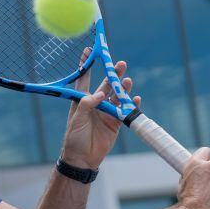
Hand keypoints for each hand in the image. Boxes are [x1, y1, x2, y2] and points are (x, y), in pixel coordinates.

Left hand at [60, 49, 137, 169]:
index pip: (84, 79)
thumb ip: (87, 104)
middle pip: (106, 85)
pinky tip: (135, 99)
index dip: (86, 65)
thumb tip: (100, 94)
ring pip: (117, 97)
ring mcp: (106, 113)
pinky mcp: (115, 124)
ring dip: (124, 89)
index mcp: (82, 100)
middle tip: (120, 64)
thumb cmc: (74, 138)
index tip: (88, 50)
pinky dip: (131, 105)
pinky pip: (125, 112)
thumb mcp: (77, 118)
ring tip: (128, 81)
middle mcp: (95, 104)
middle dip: (114, 74)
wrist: (81, 159)